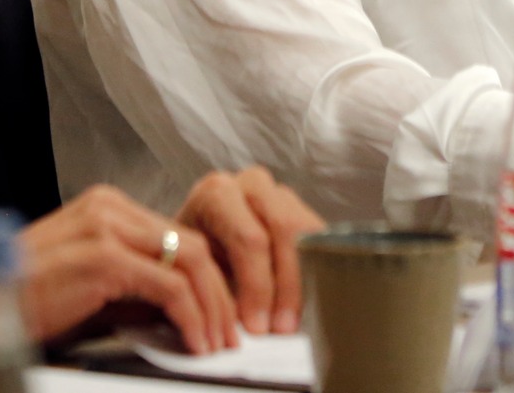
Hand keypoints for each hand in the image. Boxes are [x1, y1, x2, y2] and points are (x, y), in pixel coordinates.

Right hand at [18, 185, 237, 352]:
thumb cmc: (24, 298)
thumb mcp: (91, 284)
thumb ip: (134, 286)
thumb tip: (182, 309)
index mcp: (107, 208)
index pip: (177, 236)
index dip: (207, 277)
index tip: (220, 312)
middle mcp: (110, 208)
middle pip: (191, 244)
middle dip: (219, 292)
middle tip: (230, 331)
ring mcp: (107, 228)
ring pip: (189, 261)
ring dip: (212, 307)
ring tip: (217, 341)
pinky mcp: (104, 258)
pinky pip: (169, 286)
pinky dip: (191, 315)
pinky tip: (194, 340)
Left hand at [175, 167, 324, 335]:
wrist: (198, 241)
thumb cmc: (194, 262)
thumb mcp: (197, 272)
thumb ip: (220, 291)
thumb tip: (249, 327)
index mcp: (217, 194)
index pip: (249, 239)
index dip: (258, 286)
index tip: (258, 327)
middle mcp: (251, 184)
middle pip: (283, 230)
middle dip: (286, 285)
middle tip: (282, 328)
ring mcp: (278, 191)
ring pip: (307, 231)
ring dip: (305, 280)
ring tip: (295, 321)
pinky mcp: (300, 206)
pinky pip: (318, 237)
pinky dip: (314, 271)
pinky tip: (306, 302)